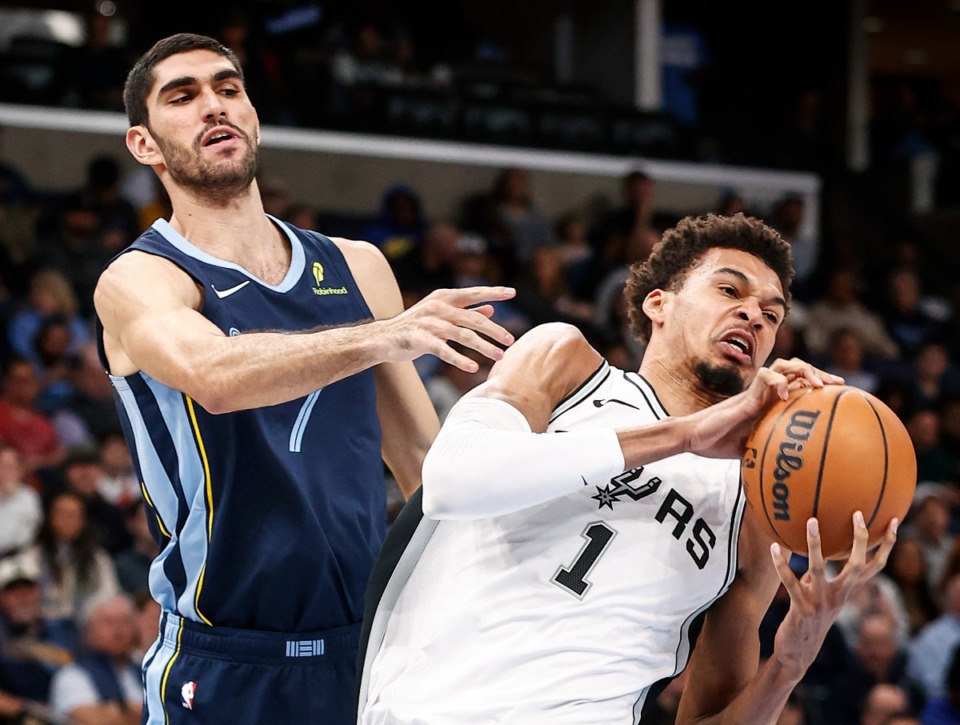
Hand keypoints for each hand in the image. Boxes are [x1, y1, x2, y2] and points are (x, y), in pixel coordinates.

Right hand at [381, 287, 515, 370]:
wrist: (383, 337)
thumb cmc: (416, 325)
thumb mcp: (442, 314)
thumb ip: (465, 311)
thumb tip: (491, 308)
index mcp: (444, 297)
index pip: (473, 293)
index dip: (493, 292)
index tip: (512, 292)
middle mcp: (437, 306)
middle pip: (473, 318)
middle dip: (494, 330)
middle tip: (510, 340)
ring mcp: (428, 323)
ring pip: (463, 335)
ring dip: (483, 347)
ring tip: (499, 356)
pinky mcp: (420, 339)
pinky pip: (444, 351)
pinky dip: (460, 359)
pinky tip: (473, 368)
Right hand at [683, 358, 842, 458]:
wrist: (693, 437)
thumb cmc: (718, 444)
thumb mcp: (752, 449)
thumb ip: (770, 450)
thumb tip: (793, 472)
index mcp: (768, 402)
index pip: (797, 383)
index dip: (819, 384)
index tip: (839, 392)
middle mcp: (764, 392)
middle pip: (796, 368)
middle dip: (819, 372)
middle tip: (838, 385)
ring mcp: (755, 391)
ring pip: (783, 365)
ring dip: (804, 371)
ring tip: (818, 385)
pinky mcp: (746, 394)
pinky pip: (765, 377)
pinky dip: (779, 381)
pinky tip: (787, 395)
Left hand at [770, 512, 897, 678]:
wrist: (799, 651)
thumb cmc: (809, 616)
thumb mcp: (820, 593)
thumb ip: (818, 572)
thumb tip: (811, 545)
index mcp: (849, 590)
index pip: (876, 566)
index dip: (887, 545)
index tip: (894, 521)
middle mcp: (840, 595)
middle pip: (857, 565)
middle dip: (860, 539)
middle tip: (857, 514)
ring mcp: (821, 602)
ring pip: (819, 568)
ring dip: (814, 544)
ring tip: (811, 520)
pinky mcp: (801, 608)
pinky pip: (790, 581)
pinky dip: (781, 564)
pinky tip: (774, 546)